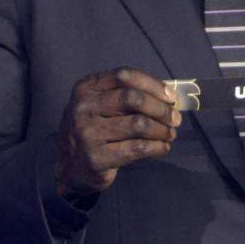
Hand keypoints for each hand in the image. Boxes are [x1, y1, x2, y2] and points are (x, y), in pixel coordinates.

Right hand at [54, 68, 178, 197]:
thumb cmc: (94, 131)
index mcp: (86, 88)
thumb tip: (168, 97)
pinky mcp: (96, 157)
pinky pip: (137, 148)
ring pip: (138, 124)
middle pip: (132, 98)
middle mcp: (84, 107)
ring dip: (161, 130)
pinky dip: (157, 147)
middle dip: (160, 108)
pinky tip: (162, 147)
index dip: (152, 85)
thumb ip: (126, 96)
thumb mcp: (100, 106)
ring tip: (169, 134)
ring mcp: (88, 133)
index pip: (124, 76)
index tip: (170, 97)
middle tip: (175, 119)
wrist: (70, 167)